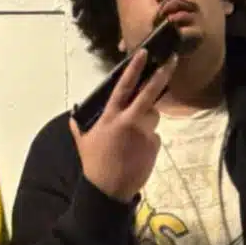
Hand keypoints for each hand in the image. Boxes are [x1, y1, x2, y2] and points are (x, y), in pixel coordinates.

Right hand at [70, 47, 178, 203]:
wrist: (108, 190)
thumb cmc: (94, 165)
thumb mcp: (84, 143)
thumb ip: (79, 127)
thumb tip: (73, 118)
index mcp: (111, 117)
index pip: (123, 87)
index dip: (134, 69)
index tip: (143, 53)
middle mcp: (129, 121)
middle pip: (149, 94)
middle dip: (161, 75)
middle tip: (172, 61)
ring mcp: (143, 133)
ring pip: (153, 117)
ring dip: (148, 120)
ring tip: (136, 136)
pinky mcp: (153, 146)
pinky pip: (155, 137)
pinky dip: (148, 141)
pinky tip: (138, 152)